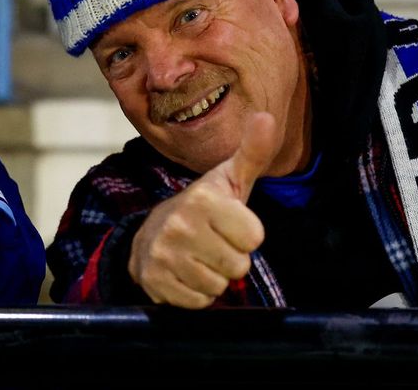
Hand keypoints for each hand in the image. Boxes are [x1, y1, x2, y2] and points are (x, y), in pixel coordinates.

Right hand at [128, 113, 277, 307]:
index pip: (255, 238)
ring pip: (218, 286)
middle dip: (230, 258)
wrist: (150, 232)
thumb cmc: (204, 206)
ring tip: (199, 257)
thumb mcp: (229, 178)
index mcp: (203, 199)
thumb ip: (252, 151)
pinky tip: (185, 272)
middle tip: (213, 242)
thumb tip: (267, 117)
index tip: (230, 223)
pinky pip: (198, 302)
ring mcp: (164, 255)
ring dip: (213, 277)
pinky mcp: (155, 281)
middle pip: (238, 266)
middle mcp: (179, 225)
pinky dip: (196, 293)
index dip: (247, 234)